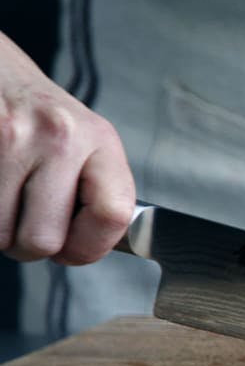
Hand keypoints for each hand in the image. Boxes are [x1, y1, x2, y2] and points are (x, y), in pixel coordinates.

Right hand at [0, 33, 134, 264]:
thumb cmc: (40, 116)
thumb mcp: (86, 142)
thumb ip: (97, 192)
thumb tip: (87, 249)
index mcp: (99, 139)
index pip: (114, 216)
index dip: (90, 248)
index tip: (73, 249)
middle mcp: (59, 136)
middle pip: (44, 239)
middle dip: (30, 246)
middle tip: (26, 224)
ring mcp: (11, 137)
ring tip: (6, 202)